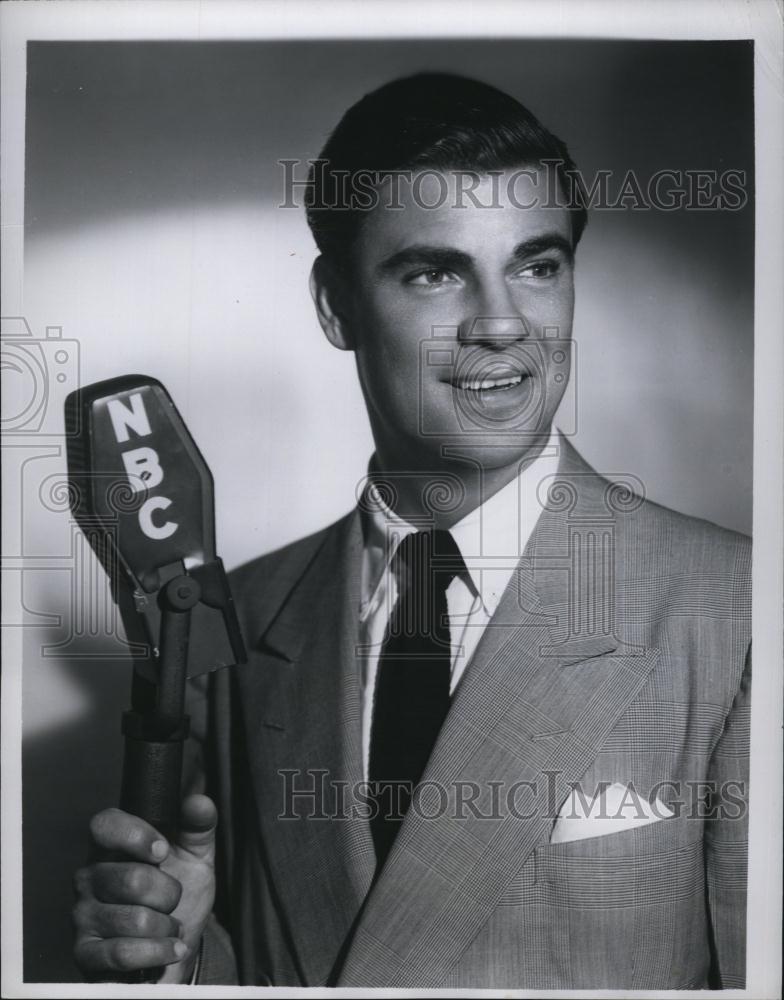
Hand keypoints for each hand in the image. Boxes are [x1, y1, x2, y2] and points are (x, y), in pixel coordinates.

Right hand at [73, 794, 216, 982]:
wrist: (175, 946)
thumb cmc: (181, 892)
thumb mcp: (195, 856)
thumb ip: (198, 826)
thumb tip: (199, 802)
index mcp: (111, 847)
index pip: (104, 825)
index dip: (135, 835)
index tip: (163, 850)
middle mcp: (89, 877)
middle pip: (132, 878)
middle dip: (169, 893)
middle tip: (173, 899)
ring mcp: (83, 915)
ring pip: (134, 919)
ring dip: (166, 927)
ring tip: (169, 927)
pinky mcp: (86, 953)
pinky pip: (123, 953)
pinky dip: (158, 952)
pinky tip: (170, 949)